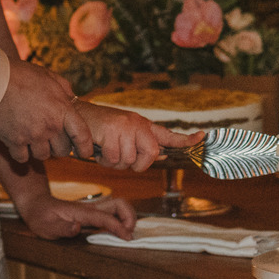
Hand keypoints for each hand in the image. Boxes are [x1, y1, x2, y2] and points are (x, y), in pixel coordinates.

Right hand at [0, 58, 94, 162]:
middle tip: (52, 139)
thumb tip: (72, 99)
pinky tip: (19, 142)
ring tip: (34, 138)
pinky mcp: (14, 141)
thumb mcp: (49, 76)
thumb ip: (64, 89)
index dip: (85, 148)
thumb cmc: (21, 75)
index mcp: (62, 110)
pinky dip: (21, 153)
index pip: (82, 136)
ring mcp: (32, 136)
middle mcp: (50, 126)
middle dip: (59, 147)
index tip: (84, 152)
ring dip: (40, 150)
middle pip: (62, 151)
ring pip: (43, 156)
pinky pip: (23, 157)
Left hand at [15, 191, 137, 241]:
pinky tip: (119, 233)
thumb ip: (61, 228)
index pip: (105, 217)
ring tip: (126, 234)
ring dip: (128, 217)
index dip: (119, 227)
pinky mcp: (93, 214)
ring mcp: (93, 210)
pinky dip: (122, 220)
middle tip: (128, 235)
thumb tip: (77, 228)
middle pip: (119, 204)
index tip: (128, 239)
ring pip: (118, 206)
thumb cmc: (40, 217)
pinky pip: (113, 213)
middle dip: (129, 217)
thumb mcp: (45, 226)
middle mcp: (90, 209)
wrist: (37, 205)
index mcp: (81, 212)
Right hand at [72, 100, 202, 171]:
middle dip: (134, 163)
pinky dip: (102, 159)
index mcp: (143, 126)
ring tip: (105, 148)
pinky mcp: (112, 130)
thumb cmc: (100, 129)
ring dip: (113, 162)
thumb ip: (143, 144)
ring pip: (128, 160)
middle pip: (149, 156)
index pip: (168, 134)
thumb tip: (163, 154)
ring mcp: (125, 126)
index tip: (202, 137)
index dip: (186, 139)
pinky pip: (113, 158)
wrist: (76, 114)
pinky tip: (98, 146)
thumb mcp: (124, 134)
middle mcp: (137, 124)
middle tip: (119, 155)